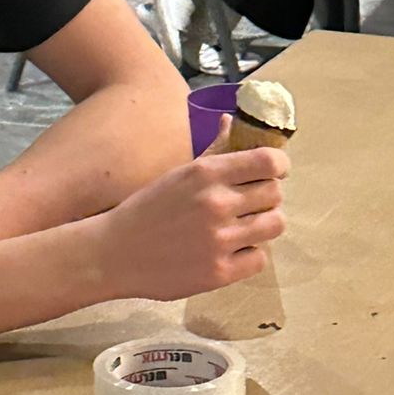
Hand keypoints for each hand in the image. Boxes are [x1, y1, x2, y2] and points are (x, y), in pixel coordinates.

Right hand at [91, 146, 286, 301]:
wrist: (114, 253)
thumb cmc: (147, 211)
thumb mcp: (178, 174)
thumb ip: (213, 150)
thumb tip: (232, 121)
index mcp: (206, 173)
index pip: (268, 161)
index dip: (279, 166)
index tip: (276, 172)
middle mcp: (216, 204)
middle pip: (275, 194)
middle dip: (268, 198)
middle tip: (252, 205)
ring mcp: (219, 240)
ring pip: (274, 225)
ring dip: (264, 225)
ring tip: (244, 228)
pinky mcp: (219, 272)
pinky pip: (259, 259)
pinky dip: (249, 255)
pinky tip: (231, 251)